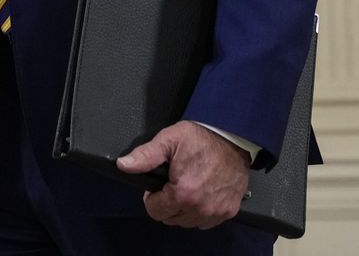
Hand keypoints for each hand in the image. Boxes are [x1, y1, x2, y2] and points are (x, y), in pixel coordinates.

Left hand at [116, 120, 249, 228]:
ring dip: (184, 209)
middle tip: (176, 181)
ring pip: (187, 222)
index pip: (154, 211)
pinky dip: (201, 211)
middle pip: (170, 218)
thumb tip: (123, 164)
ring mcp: (215, 212)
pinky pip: (205, 221)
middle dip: (168, 202)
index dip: (153, 196)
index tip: (161, 183)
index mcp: (183, 193)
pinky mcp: (228, 211)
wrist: (235, 137)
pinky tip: (203, 193)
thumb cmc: (203, 138)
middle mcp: (200, 208)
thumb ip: (145, 155)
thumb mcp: (170, 139)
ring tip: (190, 186)